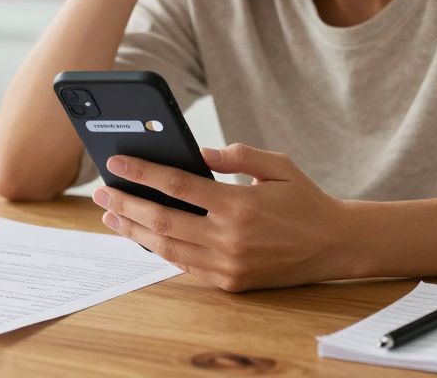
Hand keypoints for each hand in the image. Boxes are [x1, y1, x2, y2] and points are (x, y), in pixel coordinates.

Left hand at [92, 143, 352, 291]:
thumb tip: (195, 153)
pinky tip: (142, 234)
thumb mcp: (277, 165)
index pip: (177, 186)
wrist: (334, 245)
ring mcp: (228, 265)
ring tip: (111, 214)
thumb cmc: (304, 200)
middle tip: (101, 191)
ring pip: (167, 247)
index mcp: (239, 204)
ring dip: (134, 229)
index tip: (116, 162)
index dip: (142, 173)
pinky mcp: (230, 282)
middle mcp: (230, 238)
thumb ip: (236, 155)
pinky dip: (159, 249)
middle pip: (162, 220)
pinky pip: (184, 265)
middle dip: (126, 203)